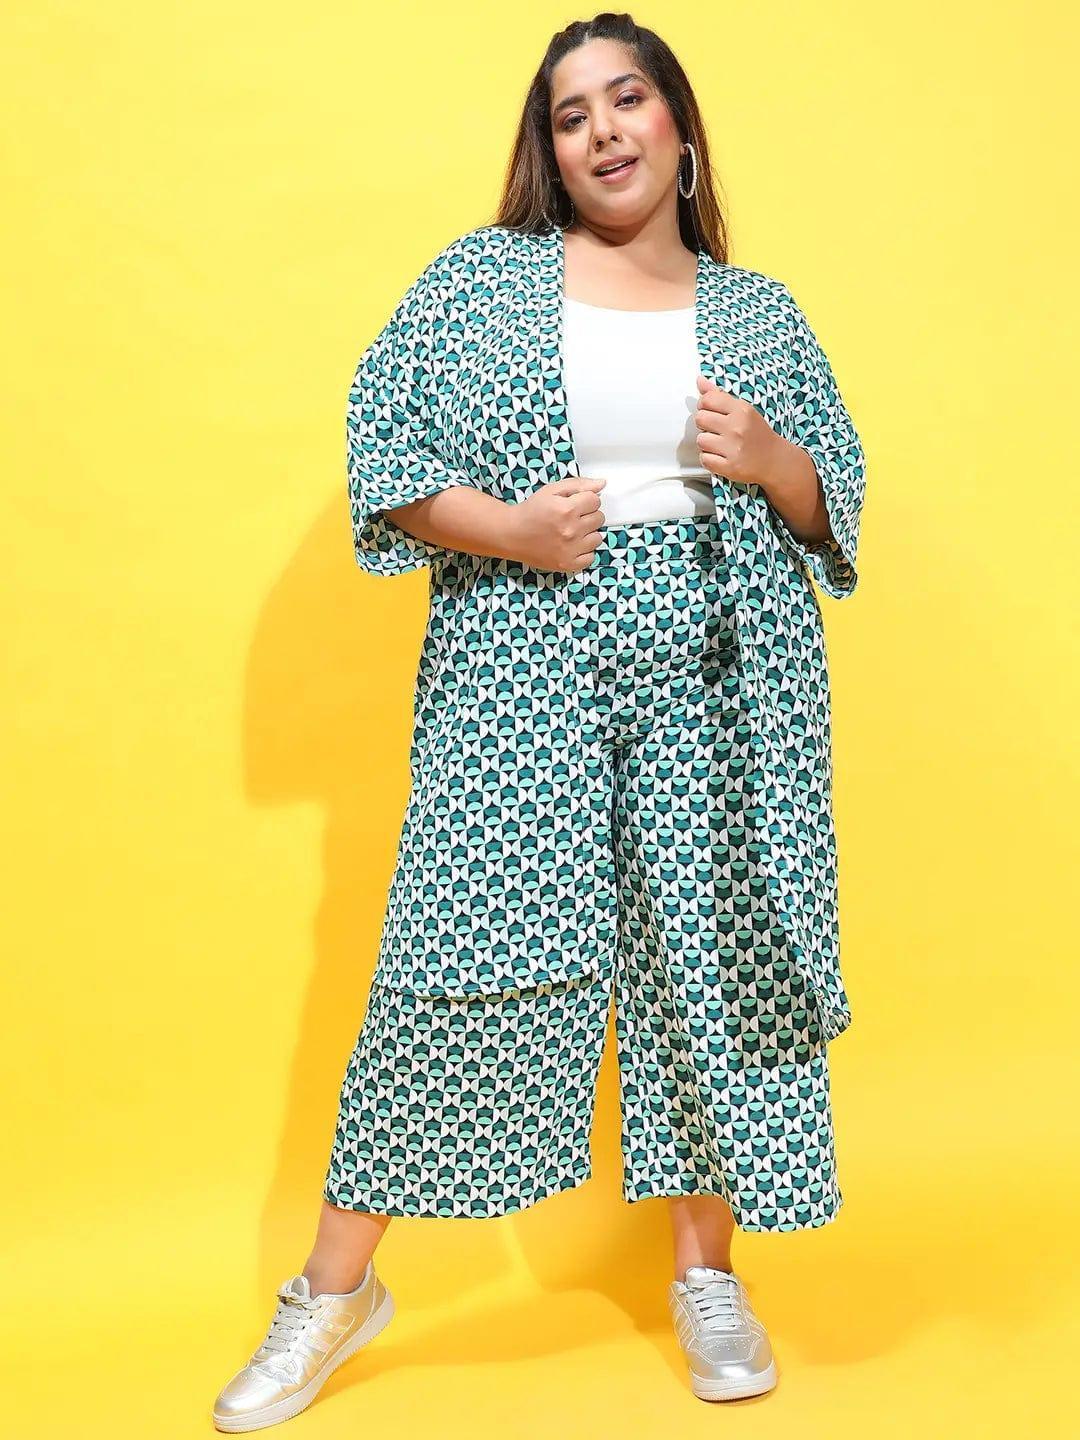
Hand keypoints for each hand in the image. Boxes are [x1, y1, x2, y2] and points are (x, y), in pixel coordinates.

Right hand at [504, 476, 606, 572]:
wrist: (511, 534)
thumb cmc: (530, 511)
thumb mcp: (551, 490)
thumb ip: (578, 485)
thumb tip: (602, 484)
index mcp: (567, 509)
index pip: (596, 500)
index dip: (586, 499)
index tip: (575, 503)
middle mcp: (571, 530)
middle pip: (599, 518)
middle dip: (587, 515)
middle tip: (571, 517)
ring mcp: (570, 549)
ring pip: (597, 537)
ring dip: (587, 533)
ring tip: (571, 531)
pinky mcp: (568, 564)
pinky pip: (591, 557)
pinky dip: (584, 551)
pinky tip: (571, 545)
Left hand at [694, 374, 784, 489]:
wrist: (774, 460)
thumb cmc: (756, 433)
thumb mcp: (743, 409)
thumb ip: (719, 395)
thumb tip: (699, 380)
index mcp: (741, 410)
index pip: (707, 400)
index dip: (704, 405)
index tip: (711, 411)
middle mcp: (737, 428)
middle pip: (700, 419)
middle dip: (705, 424)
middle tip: (716, 429)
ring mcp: (733, 448)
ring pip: (701, 440)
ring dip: (707, 444)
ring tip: (720, 444)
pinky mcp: (730, 467)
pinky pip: (705, 459)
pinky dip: (710, 459)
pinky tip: (721, 456)